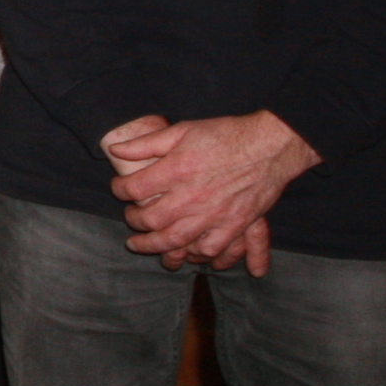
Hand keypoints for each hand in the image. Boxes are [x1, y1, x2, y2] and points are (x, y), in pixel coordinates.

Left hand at [107, 112, 315, 274]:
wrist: (270, 145)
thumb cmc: (225, 134)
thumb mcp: (181, 130)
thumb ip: (146, 143)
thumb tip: (115, 149)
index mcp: (175, 170)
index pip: (134, 188)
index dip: (120, 190)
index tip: (119, 190)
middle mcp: (191, 196)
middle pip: (150, 220)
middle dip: (134, 222)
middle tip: (131, 220)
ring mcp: (213, 214)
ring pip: (176, 241)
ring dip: (156, 247)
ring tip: (144, 245)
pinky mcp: (235, 224)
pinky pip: (212, 249)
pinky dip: (197, 255)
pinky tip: (188, 253)